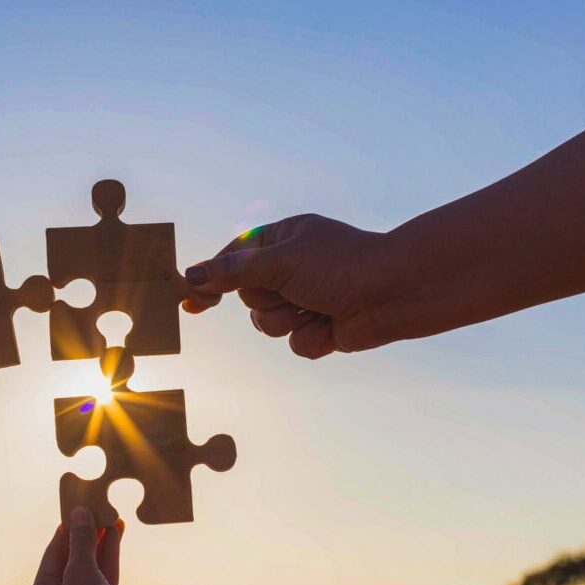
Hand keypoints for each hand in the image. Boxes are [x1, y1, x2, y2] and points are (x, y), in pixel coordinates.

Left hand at [23, 507, 142, 584]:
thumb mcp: (81, 573)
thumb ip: (82, 542)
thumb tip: (79, 513)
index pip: (52, 555)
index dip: (66, 530)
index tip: (78, 509)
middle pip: (72, 562)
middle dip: (86, 537)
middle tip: (99, 511)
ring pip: (92, 571)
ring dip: (101, 545)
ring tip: (113, 520)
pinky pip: (106, 582)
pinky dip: (110, 560)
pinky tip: (116, 539)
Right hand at [183, 214, 397, 357]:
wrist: (393, 293)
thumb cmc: (340, 265)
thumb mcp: (279, 261)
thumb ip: (233, 271)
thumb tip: (192, 274)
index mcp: (282, 240)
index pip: (234, 258)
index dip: (213, 278)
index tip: (192, 299)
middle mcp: (291, 269)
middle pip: (249, 298)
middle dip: (269, 301)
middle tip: (297, 290)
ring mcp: (305, 300)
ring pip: (268, 325)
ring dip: (291, 320)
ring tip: (320, 308)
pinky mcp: (320, 328)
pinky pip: (295, 344)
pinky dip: (313, 338)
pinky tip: (335, 325)